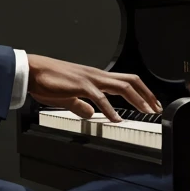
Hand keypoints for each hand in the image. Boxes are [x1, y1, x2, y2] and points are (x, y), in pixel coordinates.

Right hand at [26, 54, 161, 121]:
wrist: (32, 71)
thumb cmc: (47, 81)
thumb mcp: (68, 97)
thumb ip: (80, 105)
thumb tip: (90, 113)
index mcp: (95, 77)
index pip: (125, 81)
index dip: (141, 92)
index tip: (150, 104)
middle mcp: (96, 75)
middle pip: (131, 80)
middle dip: (147, 94)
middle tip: (157, 108)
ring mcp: (90, 79)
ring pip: (122, 86)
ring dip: (137, 99)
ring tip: (146, 112)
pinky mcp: (81, 85)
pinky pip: (100, 97)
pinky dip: (111, 109)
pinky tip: (116, 119)